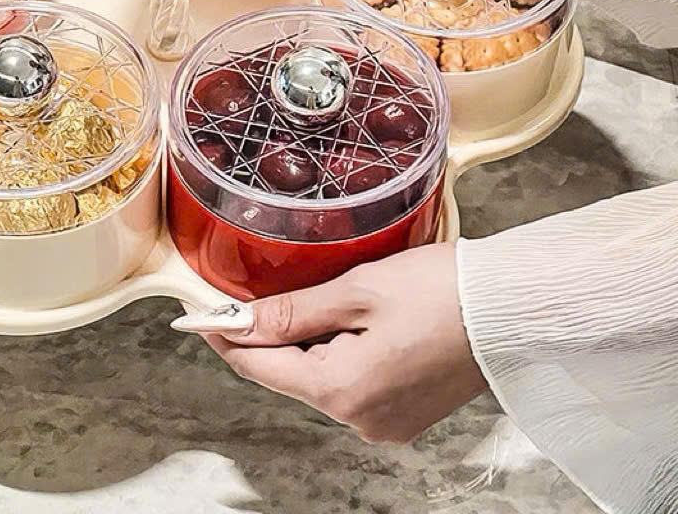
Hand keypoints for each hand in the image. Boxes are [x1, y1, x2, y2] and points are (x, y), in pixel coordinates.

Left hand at [197, 244, 486, 443]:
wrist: (512, 308)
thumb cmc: (442, 291)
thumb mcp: (357, 290)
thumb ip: (293, 311)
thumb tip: (240, 322)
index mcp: (343, 390)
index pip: (261, 367)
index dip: (226, 338)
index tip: (199, 317)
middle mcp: (361, 419)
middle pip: (289, 374)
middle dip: (269, 335)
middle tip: (250, 294)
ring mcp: (384, 422)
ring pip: (320, 378)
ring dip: (306, 342)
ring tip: (317, 298)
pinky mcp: (403, 415)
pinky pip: (351, 384)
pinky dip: (338, 354)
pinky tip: (350, 321)